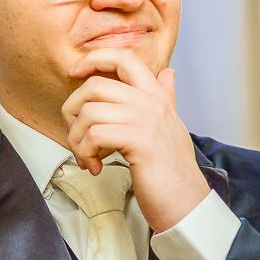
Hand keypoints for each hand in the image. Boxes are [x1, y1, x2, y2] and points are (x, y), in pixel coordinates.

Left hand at [61, 50, 210, 230]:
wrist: (186, 202)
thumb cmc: (173, 170)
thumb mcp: (171, 126)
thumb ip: (167, 97)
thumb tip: (168, 74)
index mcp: (157, 95)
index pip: (123, 58)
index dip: (93, 59)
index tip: (74, 73)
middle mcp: (151, 102)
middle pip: (95, 85)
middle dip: (73, 110)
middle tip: (76, 136)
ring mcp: (145, 120)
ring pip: (89, 113)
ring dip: (76, 140)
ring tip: (86, 158)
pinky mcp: (138, 141)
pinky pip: (94, 135)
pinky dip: (85, 153)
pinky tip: (95, 167)